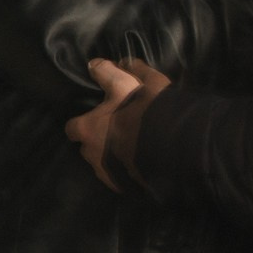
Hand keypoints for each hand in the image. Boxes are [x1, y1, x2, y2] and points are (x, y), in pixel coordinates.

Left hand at [66, 58, 171, 190]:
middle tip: (119, 132)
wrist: (180, 147)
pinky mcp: (127, 188)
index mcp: (87, 129)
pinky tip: (143, 164)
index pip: (72, 128)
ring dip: (114, 157)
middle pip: (88, 148)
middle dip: (99, 141)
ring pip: (105, 165)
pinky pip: (122, 179)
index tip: (96, 118)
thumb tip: (97, 64)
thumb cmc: (150, 109)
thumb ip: (113, 72)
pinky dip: (129, 172)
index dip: (82, 122)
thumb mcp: (133, 81)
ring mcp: (108, 174)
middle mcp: (92, 154)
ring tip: (134, 149)